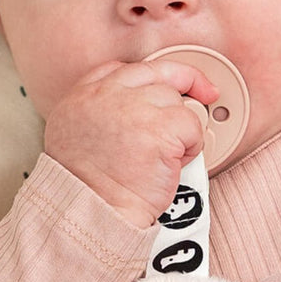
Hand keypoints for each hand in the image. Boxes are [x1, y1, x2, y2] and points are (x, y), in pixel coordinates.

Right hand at [43, 60, 217, 228]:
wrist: (94, 213)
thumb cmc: (88, 189)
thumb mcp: (73, 136)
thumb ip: (99, 113)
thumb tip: (136, 109)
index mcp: (82, 96)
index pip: (122, 68)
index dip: (152, 74)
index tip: (170, 84)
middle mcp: (106, 95)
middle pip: (158, 74)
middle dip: (188, 80)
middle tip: (207, 93)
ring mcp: (134, 108)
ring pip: (177, 101)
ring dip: (181, 128)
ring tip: (166, 157)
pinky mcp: (160, 129)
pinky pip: (192, 125)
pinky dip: (192, 146)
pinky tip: (174, 164)